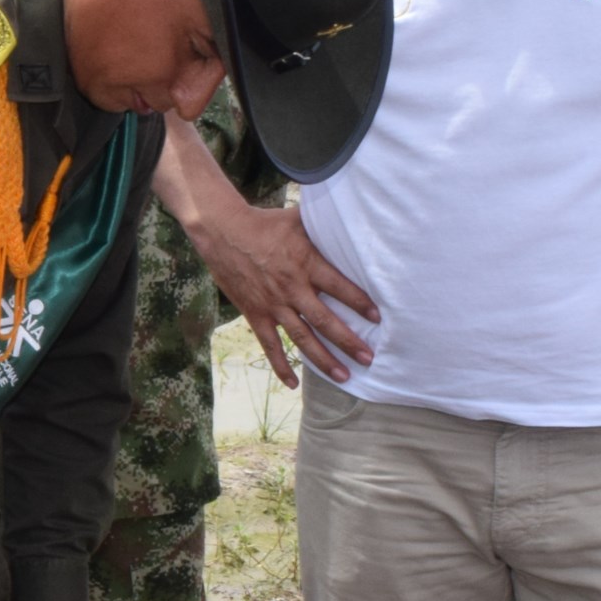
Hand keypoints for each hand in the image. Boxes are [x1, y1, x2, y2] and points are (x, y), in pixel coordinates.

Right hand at [190, 202, 378, 386]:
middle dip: (349, 342)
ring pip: (302, 338)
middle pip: (325, 321)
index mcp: (306, 264)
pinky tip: (292, 384)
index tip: (377, 319)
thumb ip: (324, 226)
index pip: (340, 288)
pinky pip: (269, 345)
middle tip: (369, 359)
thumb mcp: (299, 220)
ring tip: (343, 376)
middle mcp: (292, 289)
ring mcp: (273, 305)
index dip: (360, 303)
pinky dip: (280, 365)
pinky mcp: (255, 314)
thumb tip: (351, 216)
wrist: (223, 232)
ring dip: (323, 359)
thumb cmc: (265, 224)